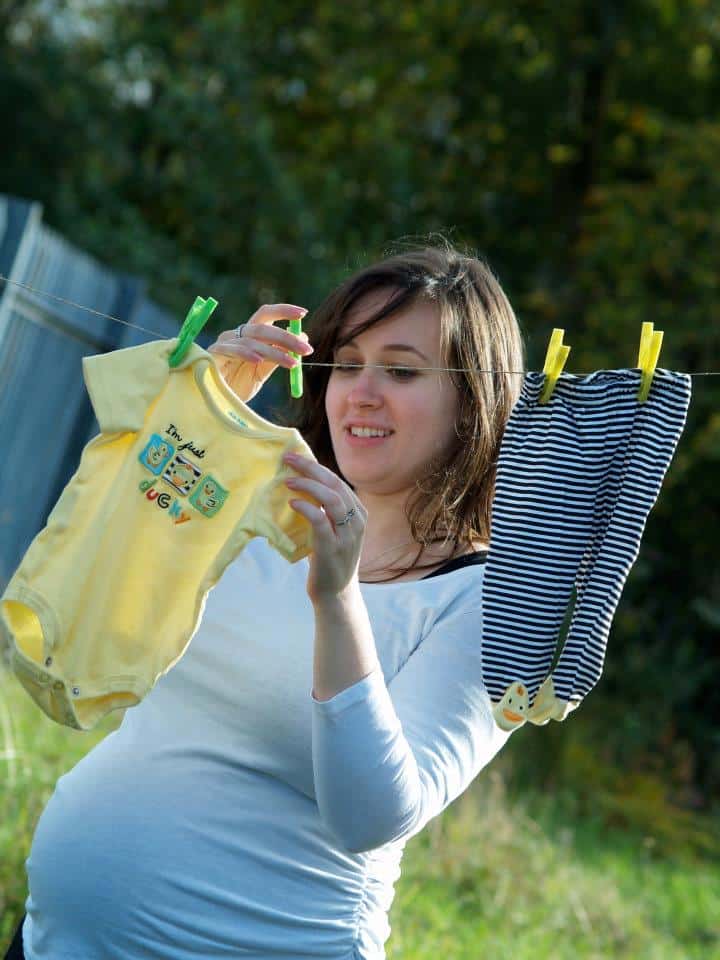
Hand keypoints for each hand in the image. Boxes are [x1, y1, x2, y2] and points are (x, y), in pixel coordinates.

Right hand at [207, 303, 312, 401]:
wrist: (214, 404)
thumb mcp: (261, 372)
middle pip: (262, 327)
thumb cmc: (237, 387)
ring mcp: (224, 343)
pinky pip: (232, 351)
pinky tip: (258, 361)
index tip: (303, 313)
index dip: (284, 311)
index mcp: (249, 335)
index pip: (266, 315)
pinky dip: (246, 354)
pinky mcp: (212, 355)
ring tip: (292, 364)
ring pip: (252, 341)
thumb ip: (278, 356)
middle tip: (306, 349)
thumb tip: (303, 338)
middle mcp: (236, 335)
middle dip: (287, 337)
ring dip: (275, 352)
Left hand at [282, 452, 366, 603]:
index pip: (337, 481)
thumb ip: (326, 511)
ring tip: (288, 480)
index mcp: (359, 513)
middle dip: (310, 468)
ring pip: (331, 498)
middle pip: (334, 484)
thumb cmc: (329, 560)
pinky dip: (306, 507)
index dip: (316, 466)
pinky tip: (292, 502)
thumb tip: (301, 485)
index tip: (295, 457)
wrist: (336, 595)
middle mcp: (357, 521)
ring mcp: (347, 535)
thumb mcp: (333, 530)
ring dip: (307, 485)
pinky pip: (321, 520)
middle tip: (288, 459)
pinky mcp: (333, 548)